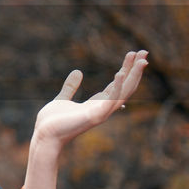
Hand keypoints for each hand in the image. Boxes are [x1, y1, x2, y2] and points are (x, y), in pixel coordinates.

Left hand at [31, 50, 147, 149]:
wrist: (45, 136)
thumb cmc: (53, 122)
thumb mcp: (62, 99)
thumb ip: (71, 87)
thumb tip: (78, 71)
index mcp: (97, 104)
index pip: (117, 85)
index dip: (126, 70)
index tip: (132, 54)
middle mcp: (103, 108)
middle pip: (125, 87)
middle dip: (135, 70)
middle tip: (144, 51)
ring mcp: (101, 113)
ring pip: (124, 93)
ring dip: (134, 76)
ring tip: (141, 60)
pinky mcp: (95, 117)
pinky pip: (110, 101)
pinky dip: (117, 88)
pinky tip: (120, 73)